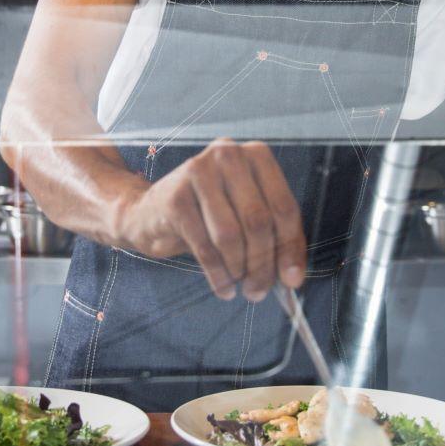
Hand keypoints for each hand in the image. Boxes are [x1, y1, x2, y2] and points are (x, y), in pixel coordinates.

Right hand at [110, 139, 306, 302]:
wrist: (150, 212)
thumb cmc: (208, 214)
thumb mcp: (246, 215)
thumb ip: (274, 238)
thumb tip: (293, 278)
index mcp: (256, 155)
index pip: (284, 206)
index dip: (290, 247)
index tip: (292, 280)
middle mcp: (228, 155)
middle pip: (258, 220)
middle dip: (263, 263)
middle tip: (260, 290)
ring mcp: (198, 172)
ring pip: (231, 234)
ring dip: (240, 270)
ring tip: (241, 287)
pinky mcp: (175, 197)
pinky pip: (205, 246)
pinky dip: (218, 274)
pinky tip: (223, 287)